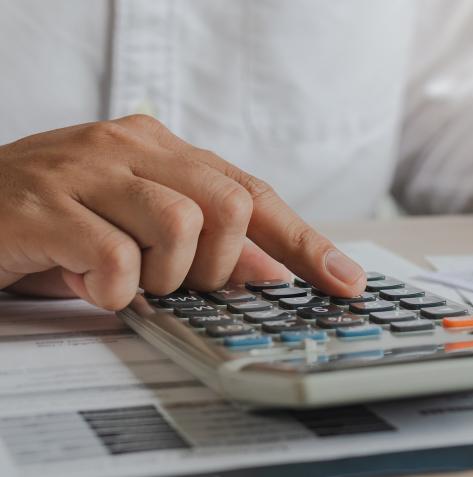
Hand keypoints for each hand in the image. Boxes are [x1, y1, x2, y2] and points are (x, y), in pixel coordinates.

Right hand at [0, 115, 365, 308]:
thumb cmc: (62, 219)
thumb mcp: (141, 228)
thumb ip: (206, 245)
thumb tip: (271, 273)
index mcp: (162, 148)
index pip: (254, 192)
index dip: (305, 242)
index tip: (345, 281)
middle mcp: (131, 146)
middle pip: (227, 205)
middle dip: (216, 264)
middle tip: (178, 279)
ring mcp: (87, 168)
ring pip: (178, 227)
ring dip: (160, 276)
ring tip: (122, 277)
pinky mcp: (45, 204)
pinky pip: (115, 260)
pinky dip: (112, 290)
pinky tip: (88, 281)